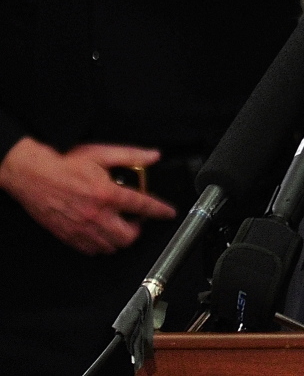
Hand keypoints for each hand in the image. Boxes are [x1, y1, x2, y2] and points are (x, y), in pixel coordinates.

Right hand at [0, 137, 176, 254]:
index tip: (168, 213)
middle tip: (136, 219)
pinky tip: (101, 232)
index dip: (160, 210)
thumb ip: (131, 156)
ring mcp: (82, 229)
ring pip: (111, 247)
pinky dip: (101, 244)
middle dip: (138, 229)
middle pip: (128, 236)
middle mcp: (96, 215)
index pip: (142, 206)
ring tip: (119, 225)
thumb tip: (153, 156)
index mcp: (107, 194)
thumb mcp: (102, 153)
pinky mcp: (69, 236)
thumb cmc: (66, 164)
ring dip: (120, 238)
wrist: (34, 175)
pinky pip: (92, 250)